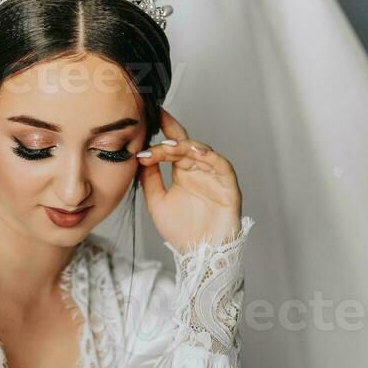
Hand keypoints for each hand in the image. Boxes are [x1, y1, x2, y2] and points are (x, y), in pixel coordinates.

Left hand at [136, 107, 242, 252]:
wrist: (199, 253)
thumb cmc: (181, 231)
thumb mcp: (156, 201)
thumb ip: (149, 179)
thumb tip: (139, 156)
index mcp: (183, 172)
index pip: (174, 144)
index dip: (166, 127)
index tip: (152, 114)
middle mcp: (199, 170)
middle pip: (186, 145)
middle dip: (171, 138)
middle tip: (156, 135)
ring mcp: (214, 177)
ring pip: (203, 152)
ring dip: (186, 147)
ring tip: (170, 146)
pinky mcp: (228, 186)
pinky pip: (222, 166)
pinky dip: (210, 157)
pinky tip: (197, 153)